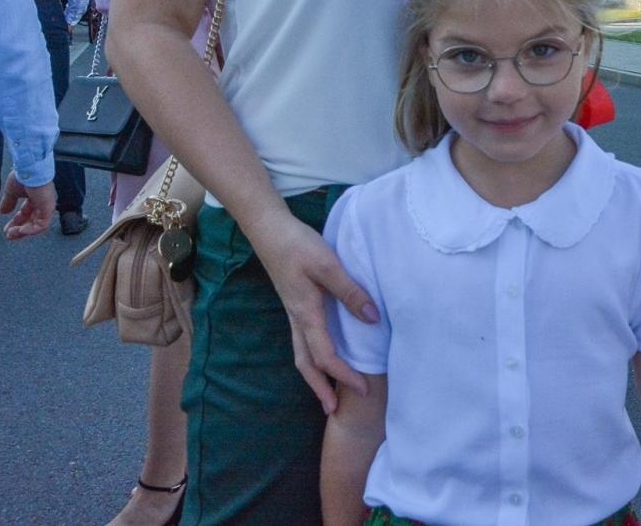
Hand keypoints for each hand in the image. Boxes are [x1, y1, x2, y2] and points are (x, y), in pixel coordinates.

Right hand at [0, 174, 54, 239]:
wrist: (29, 168)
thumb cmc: (23, 175)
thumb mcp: (11, 191)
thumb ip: (8, 202)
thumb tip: (3, 212)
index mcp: (35, 197)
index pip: (26, 214)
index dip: (16, 223)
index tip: (7, 229)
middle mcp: (42, 202)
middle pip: (32, 221)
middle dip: (19, 230)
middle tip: (9, 235)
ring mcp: (47, 205)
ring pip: (37, 225)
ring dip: (23, 231)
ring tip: (12, 234)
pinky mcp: (48, 208)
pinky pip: (42, 225)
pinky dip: (31, 230)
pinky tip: (21, 231)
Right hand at [247, 212, 378, 413]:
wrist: (268, 230)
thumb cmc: (297, 245)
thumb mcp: (328, 265)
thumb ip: (350, 291)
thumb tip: (372, 319)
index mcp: (306, 314)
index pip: (325, 356)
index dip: (344, 375)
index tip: (363, 389)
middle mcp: (297, 319)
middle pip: (306, 364)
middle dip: (320, 388)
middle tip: (334, 410)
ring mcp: (293, 313)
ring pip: (301, 354)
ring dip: (314, 376)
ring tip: (327, 392)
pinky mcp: (293, 305)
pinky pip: (302, 340)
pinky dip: (312, 357)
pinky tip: (322, 355)